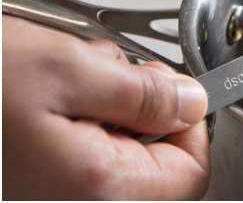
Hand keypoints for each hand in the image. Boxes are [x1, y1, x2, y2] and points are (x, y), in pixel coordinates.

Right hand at [2, 17, 208, 198]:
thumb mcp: (68, 70)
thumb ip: (143, 93)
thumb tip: (193, 104)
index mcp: (99, 188)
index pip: (191, 173)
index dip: (189, 121)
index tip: (164, 86)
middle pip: (152, 164)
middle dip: (137, 107)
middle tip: (102, 74)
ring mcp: (48, 197)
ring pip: (114, 156)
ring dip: (101, 109)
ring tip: (62, 82)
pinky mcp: (31, 186)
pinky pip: (79, 159)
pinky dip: (74, 122)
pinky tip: (47, 98)